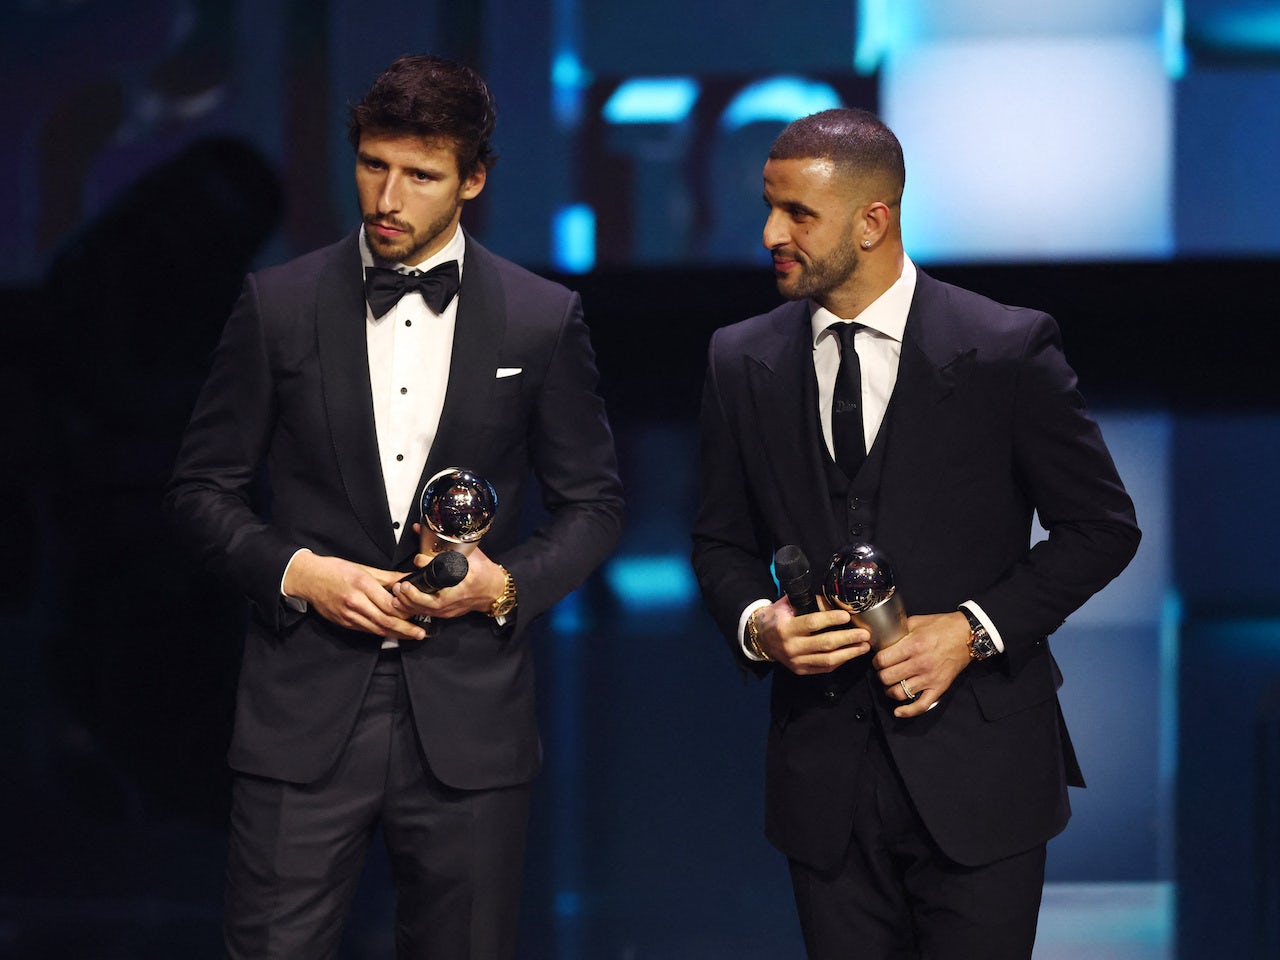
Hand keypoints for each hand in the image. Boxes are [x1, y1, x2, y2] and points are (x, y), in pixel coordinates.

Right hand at [283, 551, 425, 640]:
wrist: (308, 578)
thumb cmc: (334, 570)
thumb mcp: (363, 568)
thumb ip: (387, 577)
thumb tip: (406, 580)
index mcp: (362, 585)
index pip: (389, 604)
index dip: (405, 611)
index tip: (418, 612)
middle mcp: (355, 602)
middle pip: (385, 620)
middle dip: (405, 629)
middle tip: (420, 632)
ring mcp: (348, 615)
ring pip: (376, 629)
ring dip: (395, 634)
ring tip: (410, 635)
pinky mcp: (344, 622)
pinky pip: (366, 630)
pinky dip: (380, 632)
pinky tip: (391, 632)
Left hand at [391, 545, 507, 619]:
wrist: (493, 590)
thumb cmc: (483, 572)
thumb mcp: (470, 552)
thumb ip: (446, 542)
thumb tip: (418, 528)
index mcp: (468, 577)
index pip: (446, 572)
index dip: (429, 564)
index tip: (418, 559)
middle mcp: (459, 595)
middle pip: (433, 601)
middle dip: (414, 595)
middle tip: (401, 586)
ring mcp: (452, 608)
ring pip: (427, 610)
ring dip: (410, 604)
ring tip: (396, 595)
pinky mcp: (447, 613)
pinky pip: (427, 614)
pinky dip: (414, 609)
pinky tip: (402, 604)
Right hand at [755, 596, 871, 674]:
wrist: (761, 639)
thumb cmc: (776, 618)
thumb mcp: (787, 605)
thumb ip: (808, 603)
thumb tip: (834, 602)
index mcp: (786, 628)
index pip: (812, 623)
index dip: (831, 619)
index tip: (847, 616)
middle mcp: (791, 646)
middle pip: (824, 643)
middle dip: (848, 639)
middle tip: (864, 634)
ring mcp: (796, 661)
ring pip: (827, 659)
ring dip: (849, 653)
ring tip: (864, 646)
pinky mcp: (800, 670)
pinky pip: (824, 668)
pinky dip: (840, 661)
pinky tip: (851, 654)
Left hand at [873, 611, 971, 717]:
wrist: (968, 636)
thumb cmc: (943, 627)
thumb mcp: (918, 621)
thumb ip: (899, 630)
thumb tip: (883, 637)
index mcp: (913, 645)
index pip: (883, 660)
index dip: (875, 662)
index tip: (877, 661)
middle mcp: (920, 663)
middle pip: (887, 678)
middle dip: (880, 675)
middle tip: (882, 672)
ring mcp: (930, 678)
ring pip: (899, 693)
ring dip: (889, 691)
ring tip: (889, 686)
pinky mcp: (939, 688)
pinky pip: (921, 705)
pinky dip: (907, 712)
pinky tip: (898, 711)